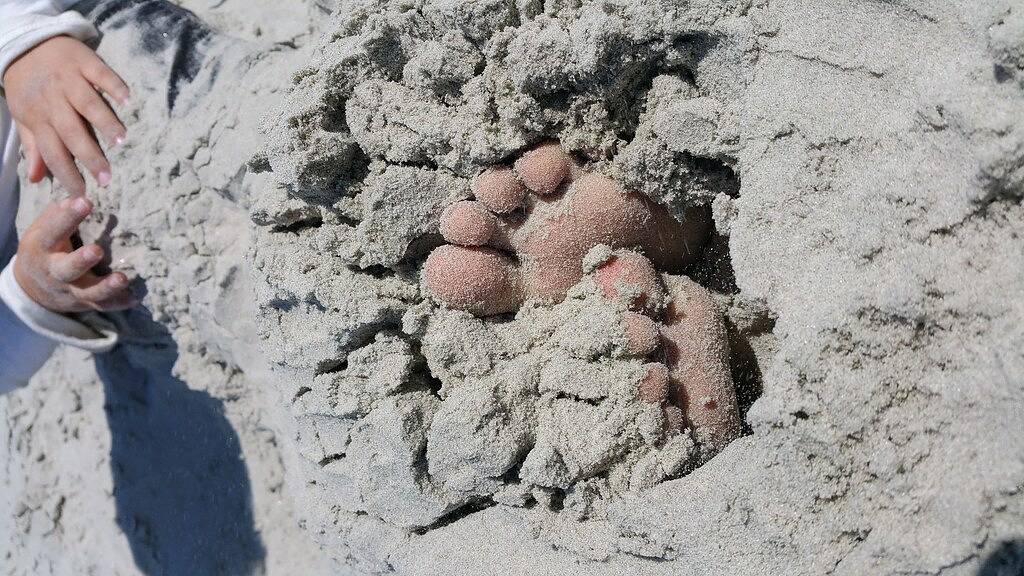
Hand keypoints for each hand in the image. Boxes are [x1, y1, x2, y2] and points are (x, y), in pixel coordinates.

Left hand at [3, 36, 129, 195]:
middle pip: (71, 132)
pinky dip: (114, 87)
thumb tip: (36, 179)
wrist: (27, 43)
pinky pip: (101, 75)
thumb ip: (33, 146)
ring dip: (105, 123)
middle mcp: (53, 100)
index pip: (52, 152)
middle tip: (107, 177)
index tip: (82, 194)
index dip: (67, 174)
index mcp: (38, 117)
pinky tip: (128, 102)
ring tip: (121, 142)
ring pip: (87, 104)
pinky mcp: (84, 62)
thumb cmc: (29, 86)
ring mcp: (69, 80)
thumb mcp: (24, 116)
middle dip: (89, 156)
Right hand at [14, 197, 134, 312]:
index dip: (68, 217)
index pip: (53, 230)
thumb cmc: (44, 249)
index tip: (86, 202)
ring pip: (87, 292)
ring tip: (122, 279)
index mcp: (43, 248)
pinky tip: (133, 299)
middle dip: (81, 261)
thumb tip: (76, 197)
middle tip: (97, 250)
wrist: (32, 289)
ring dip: (105, 287)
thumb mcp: (41, 231)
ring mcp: (70, 290)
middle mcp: (55, 272)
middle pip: (67, 269)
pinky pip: (101, 306)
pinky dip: (117, 303)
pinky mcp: (84, 303)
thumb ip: (57, 215)